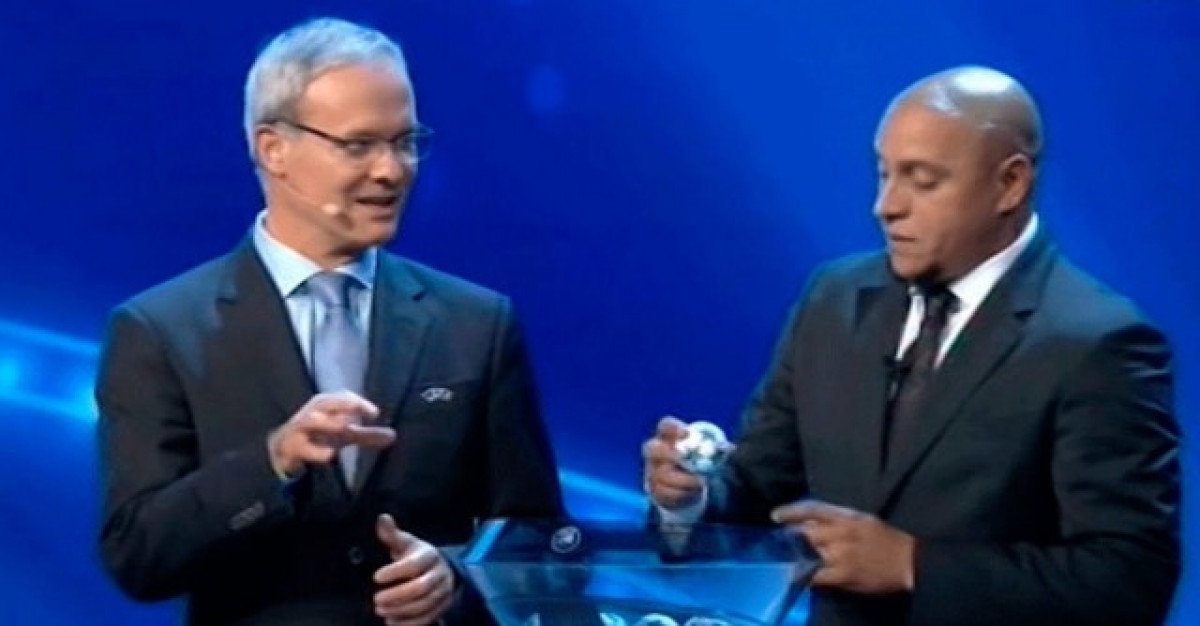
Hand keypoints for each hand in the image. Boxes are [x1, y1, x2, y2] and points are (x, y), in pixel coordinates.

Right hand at [267, 391, 394, 475]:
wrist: (283, 451)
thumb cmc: (317, 437)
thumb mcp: (344, 435)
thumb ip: (367, 435)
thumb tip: (393, 436)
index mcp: (325, 406)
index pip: (342, 397)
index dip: (358, 402)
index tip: (374, 414)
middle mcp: (311, 413)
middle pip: (325, 402)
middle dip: (342, 404)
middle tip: (359, 413)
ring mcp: (298, 428)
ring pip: (310, 420)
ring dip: (327, 423)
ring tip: (345, 429)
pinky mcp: (290, 446)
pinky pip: (300, 446)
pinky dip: (314, 450)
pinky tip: (329, 454)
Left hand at [373, 514, 454, 624]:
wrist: (438, 570)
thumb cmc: (415, 556)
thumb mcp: (404, 543)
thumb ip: (392, 534)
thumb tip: (382, 518)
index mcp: (429, 555)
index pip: (414, 564)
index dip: (395, 571)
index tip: (376, 577)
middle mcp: (439, 573)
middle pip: (421, 587)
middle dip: (397, 596)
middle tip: (376, 599)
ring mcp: (443, 591)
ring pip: (424, 605)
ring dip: (401, 611)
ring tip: (381, 611)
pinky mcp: (442, 607)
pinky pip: (428, 618)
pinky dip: (409, 623)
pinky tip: (392, 622)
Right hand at [642, 416, 705, 509]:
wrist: (686, 485)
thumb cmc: (696, 462)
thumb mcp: (704, 453)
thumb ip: (712, 449)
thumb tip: (728, 448)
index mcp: (668, 437)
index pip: (665, 426)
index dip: (674, 428)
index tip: (688, 433)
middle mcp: (656, 453)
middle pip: (652, 448)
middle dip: (668, 453)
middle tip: (684, 458)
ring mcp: (652, 471)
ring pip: (659, 473)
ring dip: (680, 478)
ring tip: (699, 481)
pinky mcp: (655, 490)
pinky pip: (663, 492)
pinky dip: (680, 493)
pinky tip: (693, 492)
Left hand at [772, 500, 915, 593]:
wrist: (909, 561)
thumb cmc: (887, 538)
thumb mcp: (863, 520)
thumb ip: (839, 520)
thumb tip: (813, 523)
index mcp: (847, 516)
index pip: (812, 509)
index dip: (791, 511)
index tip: (775, 516)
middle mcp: (840, 533)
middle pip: (806, 533)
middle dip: (794, 538)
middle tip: (786, 543)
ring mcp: (841, 555)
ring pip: (808, 555)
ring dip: (798, 558)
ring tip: (792, 560)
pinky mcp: (844, 575)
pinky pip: (817, 576)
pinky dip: (806, 577)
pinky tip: (800, 578)